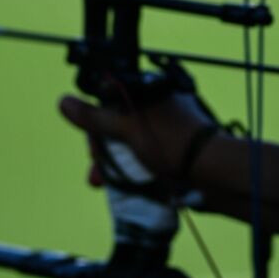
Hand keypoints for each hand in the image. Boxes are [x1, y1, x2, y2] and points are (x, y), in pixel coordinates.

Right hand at [59, 92, 215, 180]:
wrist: (214, 173)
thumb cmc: (172, 142)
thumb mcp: (128, 127)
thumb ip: (95, 117)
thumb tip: (63, 101)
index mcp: (151, 91)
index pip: (111, 97)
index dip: (96, 117)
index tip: (90, 136)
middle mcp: (159, 108)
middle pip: (117, 124)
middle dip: (102, 147)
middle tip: (95, 166)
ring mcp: (166, 131)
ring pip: (128, 144)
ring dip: (111, 163)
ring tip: (100, 182)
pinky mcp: (171, 152)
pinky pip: (142, 158)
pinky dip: (129, 170)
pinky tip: (118, 185)